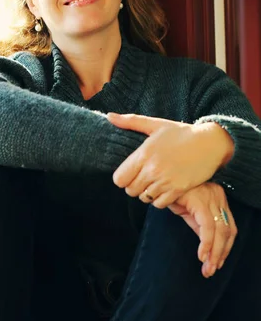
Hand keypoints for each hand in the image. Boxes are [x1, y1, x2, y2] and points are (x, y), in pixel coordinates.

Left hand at [108, 113, 233, 207]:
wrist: (210, 142)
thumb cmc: (181, 132)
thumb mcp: (155, 124)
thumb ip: (130, 121)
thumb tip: (109, 116)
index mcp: (143, 154)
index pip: (119, 179)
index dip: (123, 178)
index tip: (131, 173)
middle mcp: (152, 169)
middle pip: (130, 191)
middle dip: (134, 186)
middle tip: (144, 179)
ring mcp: (165, 180)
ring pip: (144, 198)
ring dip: (147, 193)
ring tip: (155, 183)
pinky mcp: (178, 189)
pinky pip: (160, 204)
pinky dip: (160, 200)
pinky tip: (165, 189)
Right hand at [168, 182, 236, 277]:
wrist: (157, 181)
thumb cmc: (172, 194)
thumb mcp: (189, 213)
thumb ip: (200, 226)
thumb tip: (208, 247)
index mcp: (218, 198)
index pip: (230, 227)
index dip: (226, 248)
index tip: (218, 262)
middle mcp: (217, 196)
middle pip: (227, 230)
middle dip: (220, 254)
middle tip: (211, 270)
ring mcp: (210, 197)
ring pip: (220, 230)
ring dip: (214, 253)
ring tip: (207, 267)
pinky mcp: (200, 201)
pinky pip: (207, 226)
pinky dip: (206, 243)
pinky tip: (201, 255)